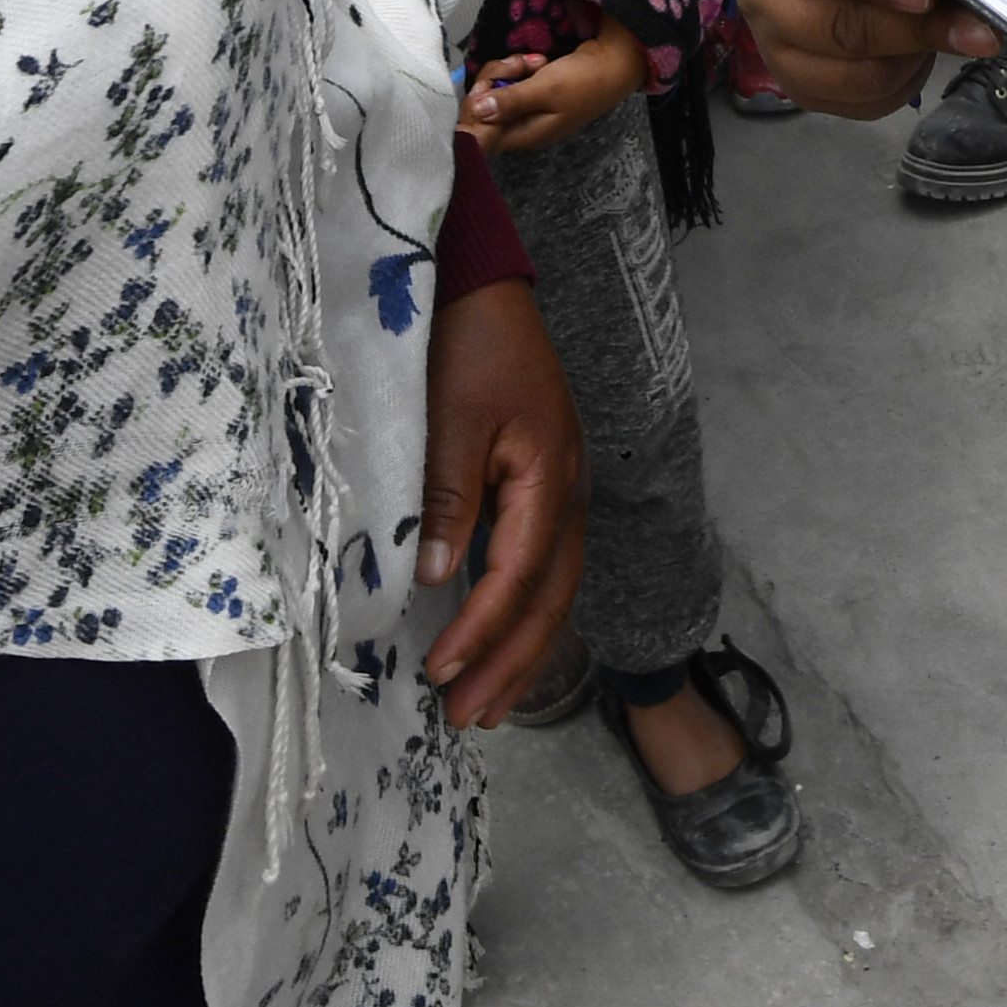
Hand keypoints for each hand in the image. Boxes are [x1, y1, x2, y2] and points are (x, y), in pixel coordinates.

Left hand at [412, 278, 584, 726]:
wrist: (485, 286)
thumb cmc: (468, 345)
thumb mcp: (451, 419)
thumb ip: (448, 500)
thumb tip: (439, 580)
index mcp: (549, 479)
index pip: (519, 577)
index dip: (482, 631)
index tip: (441, 673)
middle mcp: (568, 494)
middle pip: (551, 600)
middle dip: (512, 663)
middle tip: (470, 719)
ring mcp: (561, 491)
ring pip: (554, 590)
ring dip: (522, 650)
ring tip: (490, 705)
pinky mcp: (544, 485)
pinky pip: (543, 567)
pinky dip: (522, 613)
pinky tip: (500, 638)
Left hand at [464, 17, 651, 155]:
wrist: (617, 62)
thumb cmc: (583, 81)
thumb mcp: (545, 90)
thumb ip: (510, 102)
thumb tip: (477, 113)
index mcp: (525, 135)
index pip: (481, 135)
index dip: (475, 111)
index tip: (486, 87)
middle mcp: (522, 126)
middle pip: (485, 109)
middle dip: (495, 81)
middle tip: (518, 66)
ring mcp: (528, 109)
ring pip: (497, 91)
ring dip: (509, 70)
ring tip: (535, 62)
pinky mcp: (533, 93)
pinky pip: (512, 82)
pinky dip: (519, 69)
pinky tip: (538, 61)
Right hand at [734, 0, 995, 118]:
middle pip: (837, 27)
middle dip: (913, 30)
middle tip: (976, 30)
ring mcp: (776, 49)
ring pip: (855, 75)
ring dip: (915, 58)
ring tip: (953, 34)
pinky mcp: (800, 87)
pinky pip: (862, 101)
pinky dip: (903, 82)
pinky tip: (919, 53)